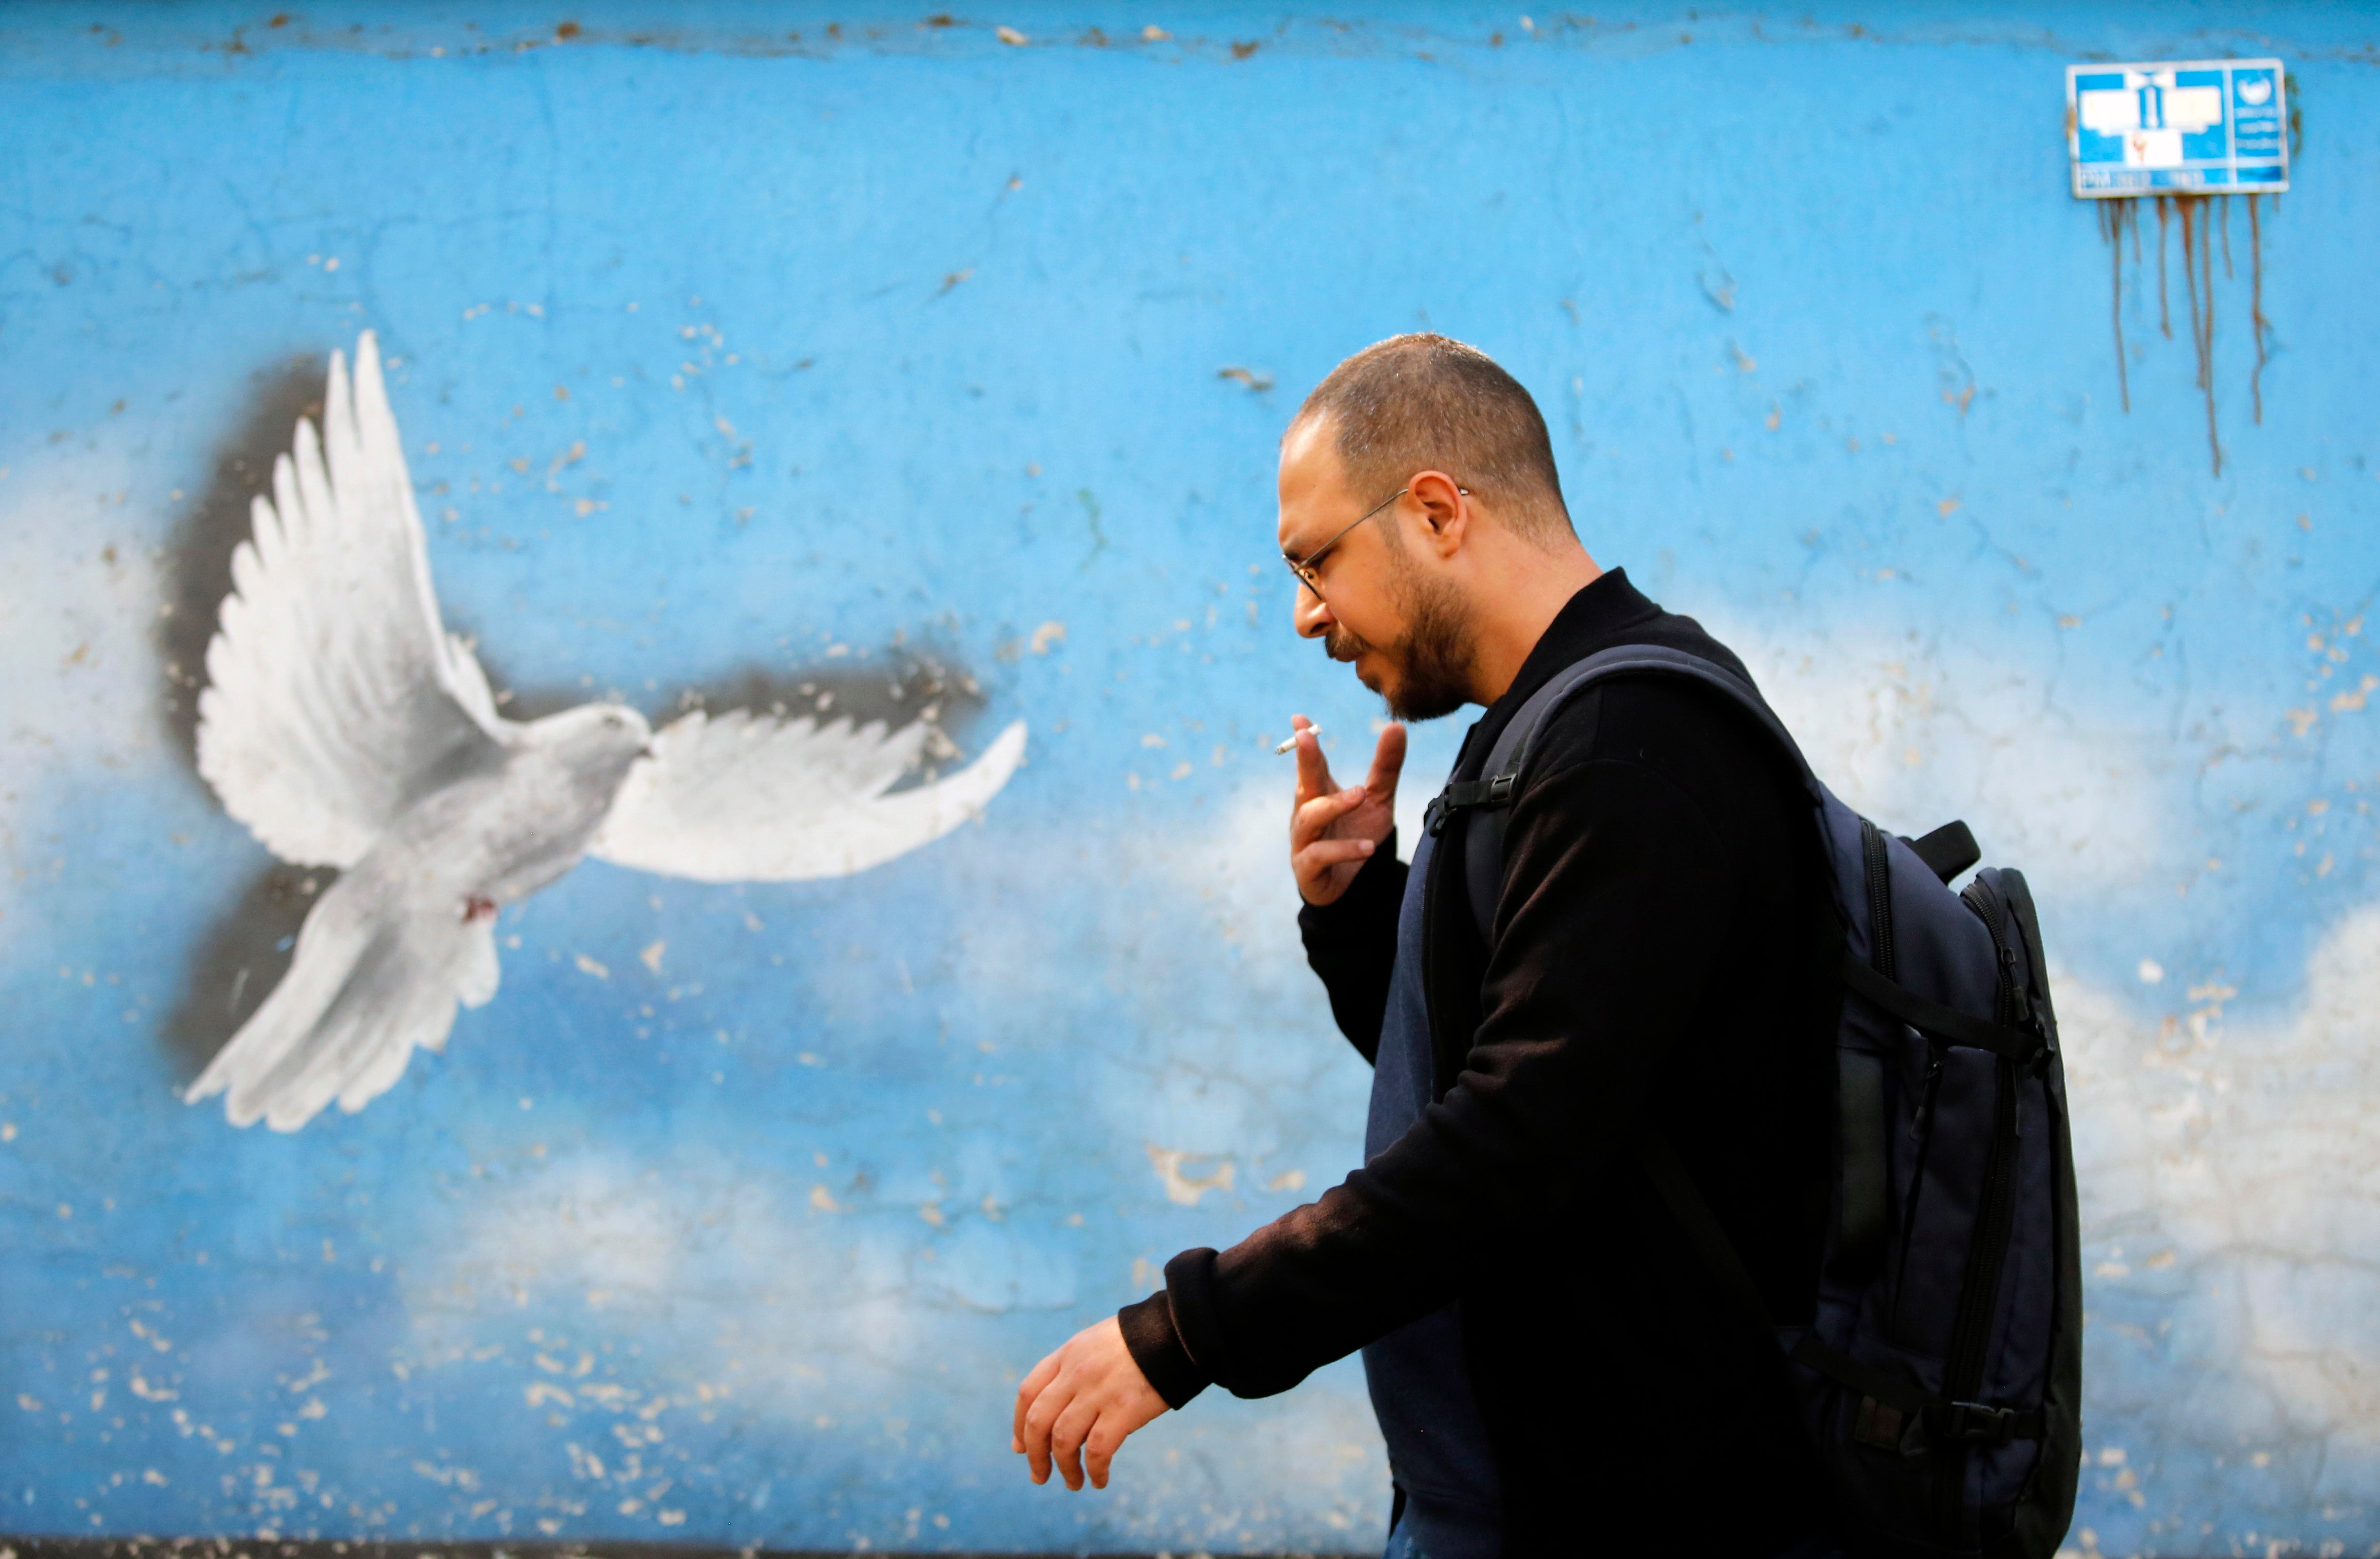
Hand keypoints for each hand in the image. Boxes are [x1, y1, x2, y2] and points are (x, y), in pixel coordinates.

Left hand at [1012, 1316, 1168, 1489]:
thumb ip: (1072, 1371)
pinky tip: (1099, 1480)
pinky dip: (1094, 1470)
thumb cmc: (1139, 1341)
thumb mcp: (1094, 1344)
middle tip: (1040, 1475)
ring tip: (1073, 1482)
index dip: (1019, 1425)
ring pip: (1064, 1440)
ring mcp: (1098, 1391)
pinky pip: (1098, 1450)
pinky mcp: (1123, 1408)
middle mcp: (1076, 1373)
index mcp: (1067, 1354)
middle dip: (1035, 1455)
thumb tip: (1058, 1418)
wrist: (1176, 1331)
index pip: (1027, 1393)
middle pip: (1038, 1421)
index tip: (1020, 1448)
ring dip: (1065, 1468)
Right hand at [1289, 716, 1405, 904]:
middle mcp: (1306, 812)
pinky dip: (1344, 849)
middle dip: (1304, 760)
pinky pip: (1321, 855)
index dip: (1304, 741)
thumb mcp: (1377, 799)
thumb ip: (1385, 766)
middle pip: (1304, 783)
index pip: (1312, 763)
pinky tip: (1367, 846)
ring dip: (1333, 805)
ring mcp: (1304, 840)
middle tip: (1308, 739)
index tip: (1299, 719)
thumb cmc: (1356, 834)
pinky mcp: (1308, 867)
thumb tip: (1397, 725)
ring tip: (1359, 795)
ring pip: (1310, 818)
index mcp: (1319, 792)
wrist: (1352, 886)